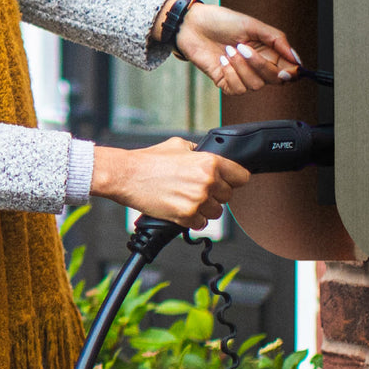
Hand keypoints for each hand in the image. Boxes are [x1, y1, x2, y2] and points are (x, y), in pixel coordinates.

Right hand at [90, 138, 249, 229]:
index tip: (228, 182)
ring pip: (216, 212)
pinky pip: (201, 224)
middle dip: (215, 195)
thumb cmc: (150, 160)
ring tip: (187, 199)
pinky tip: (180, 208)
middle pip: (228, 196)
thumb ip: (200, 152)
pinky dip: (193, 219)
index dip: (234, 179)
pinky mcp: (186, 216)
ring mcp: (197, 200)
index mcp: (209, 162)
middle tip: (197, 189)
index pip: (241, 177)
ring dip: (205, 209)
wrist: (127, 175)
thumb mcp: (180, 145)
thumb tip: (209, 156)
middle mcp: (207, 181)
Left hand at [159, 0, 301, 94]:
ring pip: (255, 85)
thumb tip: (296, 59)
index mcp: (268, 51)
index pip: (288, 70)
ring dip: (240, 67)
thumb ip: (277, 40)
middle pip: (273, 80)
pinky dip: (230, 74)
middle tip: (243, 47)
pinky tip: (222, 60)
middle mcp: (257, 65)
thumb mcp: (253, 25)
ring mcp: (241, 75)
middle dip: (259, 65)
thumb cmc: (221, 21)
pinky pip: (237, 89)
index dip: (290, 73)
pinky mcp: (226, 82)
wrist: (193, 26)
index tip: (287, 70)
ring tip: (229, 50)